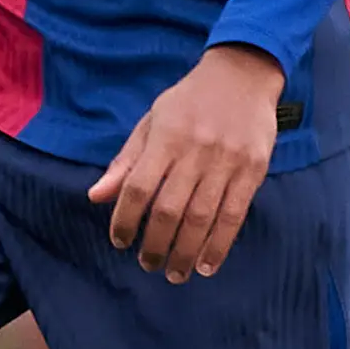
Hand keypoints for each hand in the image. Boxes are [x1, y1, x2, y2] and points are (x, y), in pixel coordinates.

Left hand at [87, 46, 285, 280]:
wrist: (243, 74)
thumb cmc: (190, 102)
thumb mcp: (152, 122)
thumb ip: (126, 162)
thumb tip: (97, 197)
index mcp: (166, 137)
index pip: (138, 187)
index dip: (125, 219)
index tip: (119, 241)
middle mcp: (196, 151)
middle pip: (169, 210)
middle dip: (155, 245)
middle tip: (148, 264)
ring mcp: (227, 161)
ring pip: (202, 219)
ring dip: (185, 253)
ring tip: (174, 273)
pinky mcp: (253, 170)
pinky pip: (234, 216)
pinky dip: (218, 246)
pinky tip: (205, 265)